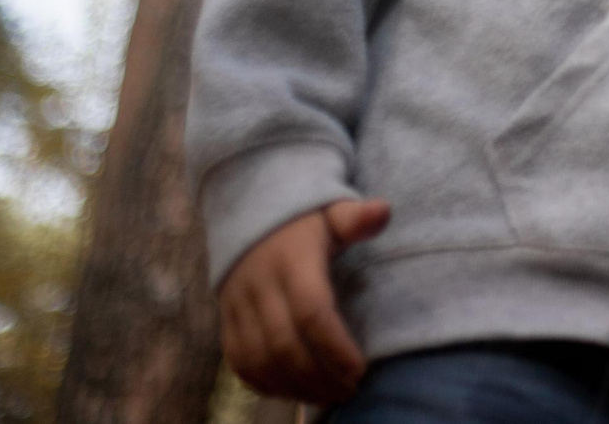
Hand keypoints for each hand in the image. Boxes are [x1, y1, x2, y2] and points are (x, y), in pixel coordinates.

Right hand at [217, 198, 390, 405]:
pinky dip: (265, 384)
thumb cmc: (302, 220)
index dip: (335, 347)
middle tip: (348, 391)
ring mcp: (237, 306)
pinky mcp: (225, 321)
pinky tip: (294, 391)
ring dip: (292, 387)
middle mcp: (259, 286)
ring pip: (258, 360)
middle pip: (284, 345)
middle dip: (318, 376)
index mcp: (291, 260)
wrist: (246, 213)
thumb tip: (383, 212)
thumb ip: (355, 218)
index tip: (360, 370)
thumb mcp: (330, 212)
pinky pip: (239, 363)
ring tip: (327, 396)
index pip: (311, 312)